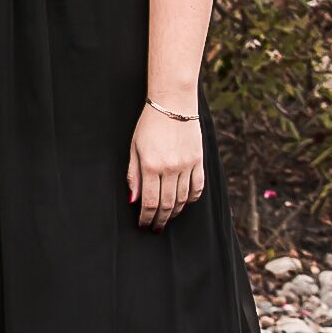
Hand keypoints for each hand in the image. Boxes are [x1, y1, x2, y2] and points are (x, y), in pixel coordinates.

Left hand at [128, 103, 206, 230]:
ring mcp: (187, 165)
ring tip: (168, 219)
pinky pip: (198, 187)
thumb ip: (133, 175)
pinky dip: (192, 199)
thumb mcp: (134, 148)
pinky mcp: (199, 161)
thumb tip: (133, 201)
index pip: (149, 202)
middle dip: (160, 220)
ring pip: (183, 199)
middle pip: (167, 205)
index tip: (143, 225)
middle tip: (156, 228)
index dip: (146, 218)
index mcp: (150, 166)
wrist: (173, 104)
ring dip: (175, 213)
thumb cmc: (148, 125)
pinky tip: (185, 204)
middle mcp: (170, 169)